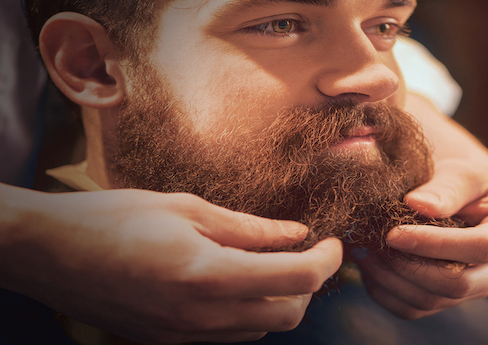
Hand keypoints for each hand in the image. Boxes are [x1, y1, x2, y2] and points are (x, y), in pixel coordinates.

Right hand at [0, 185, 341, 342]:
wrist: (49, 252)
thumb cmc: (112, 218)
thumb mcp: (187, 208)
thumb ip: (249, 227)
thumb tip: (296, 234)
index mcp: (208, 274)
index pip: (297, 280)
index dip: (327, 261)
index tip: (333, 242)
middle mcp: (201, 315)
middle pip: (288, 316)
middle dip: (310, 286)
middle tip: (307, 254)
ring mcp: (184, 334)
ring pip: (261, 331)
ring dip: (281, 301)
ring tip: (273, 266)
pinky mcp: (170, 341)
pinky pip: (230, 336)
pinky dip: (250, 313)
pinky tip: (239, 283)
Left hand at [355, 160, 487, 318]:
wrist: (464, 199)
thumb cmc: (467, 183)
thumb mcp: (464, 173)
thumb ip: (446, 187)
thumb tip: (418, 205)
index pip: (482, 248)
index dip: (437, 244)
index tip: (395, 233)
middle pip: (459, 284)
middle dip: (411, 266)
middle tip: (374, 243)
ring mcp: (478, 289)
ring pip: (432, 301)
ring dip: (392, 279)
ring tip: (363, 250)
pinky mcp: (450, 301)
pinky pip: (414, 310)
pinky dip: (386, 292)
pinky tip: (369, 266)